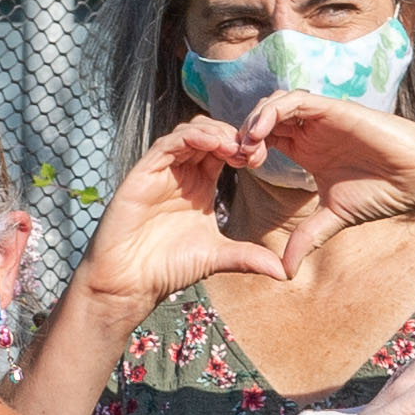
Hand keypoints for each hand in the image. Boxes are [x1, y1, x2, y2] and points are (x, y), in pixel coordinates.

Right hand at [71, 122, 288, 307]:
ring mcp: (161, 171)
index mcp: (199, 186)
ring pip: (188, 132)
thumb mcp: (217, 258)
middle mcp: (181, 173)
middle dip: (232, 135)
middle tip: (251, 148)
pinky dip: (190, 138)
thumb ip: (248, 257)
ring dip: (214, 132)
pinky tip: (212, 144)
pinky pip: (167, 144)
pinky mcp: (143, 173)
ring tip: (234, 146)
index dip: (244, 148)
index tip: (261, 157)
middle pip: (208, 134)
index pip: (223, 151)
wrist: (130, 283)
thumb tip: (284, 272)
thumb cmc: (166, 269)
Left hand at [236, 91, 414, 258]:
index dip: (245, 148)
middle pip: (264, 118)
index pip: (264, 138)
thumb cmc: (381, 193)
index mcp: (306, 149)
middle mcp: (311, 130)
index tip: (237, 168)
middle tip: (237, 158)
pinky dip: (273, 111)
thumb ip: (306, 238)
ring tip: (247, 147)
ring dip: (254, 121)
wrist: (413, 181)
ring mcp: (322, 118)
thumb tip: (284, 273)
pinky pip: (295, 100)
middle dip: (244, 134)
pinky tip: (260, 133)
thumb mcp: (332, 219)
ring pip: (275, 104)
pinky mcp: (334, 109)